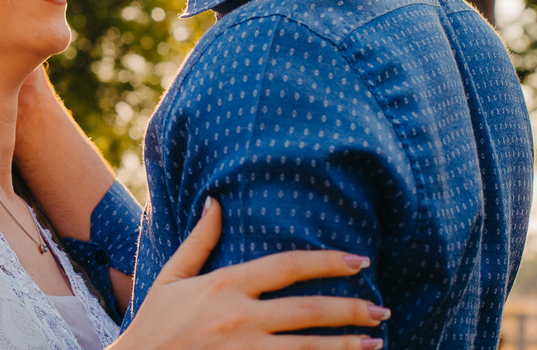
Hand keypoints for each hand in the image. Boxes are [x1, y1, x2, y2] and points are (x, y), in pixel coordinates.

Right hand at [109, 199, 389, 349]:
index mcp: (224, 286)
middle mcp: (239, 318)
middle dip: (351, 309)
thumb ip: (199, 241)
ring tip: (376, 343)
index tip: (360, 262)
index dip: (328, 262)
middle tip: (382, 309)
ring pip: (310, 349)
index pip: (287, 267)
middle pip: (309, 310)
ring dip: (347, 346)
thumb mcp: (172, 277)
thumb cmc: (154, 325)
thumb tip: (215, 200)